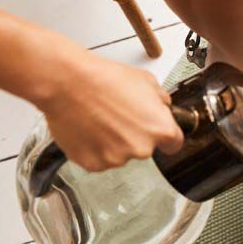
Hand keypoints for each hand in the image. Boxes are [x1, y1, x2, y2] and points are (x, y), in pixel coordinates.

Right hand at [35, 53, 182, 171]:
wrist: (68, 83)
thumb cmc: (104, 79)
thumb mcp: (146, 81)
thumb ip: (161, 100)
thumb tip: (162, 106)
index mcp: (160, 129)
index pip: (174, 144)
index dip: (167, 138)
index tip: (160, 136)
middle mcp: (141, 149)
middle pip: (145, 148)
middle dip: (135, 135)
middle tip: (119, 116)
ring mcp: (116, 159)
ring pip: (120, 154)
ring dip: (114, 142)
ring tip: (100, 119)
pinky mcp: (92, 164)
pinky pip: (99, 159)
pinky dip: (94, 148)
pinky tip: (88, 128)